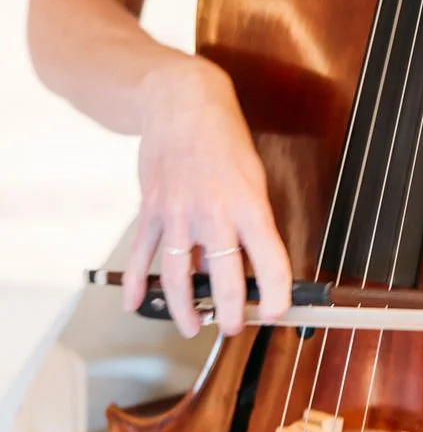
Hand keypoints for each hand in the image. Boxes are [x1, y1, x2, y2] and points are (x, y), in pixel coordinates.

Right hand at [122, 56, 291, 337]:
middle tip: (234, 328)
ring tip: (193, 327)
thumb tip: (249, 263)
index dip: (276, 294)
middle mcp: (214, 212)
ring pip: (179, 274)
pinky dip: (137, 283)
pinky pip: (143, 253)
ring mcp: (178, 212)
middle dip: (230, 312)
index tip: (276, 313)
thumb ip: (251, 221)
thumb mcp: (254, 178)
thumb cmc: (224, 141)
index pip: (270, 260)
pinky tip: (136, 304)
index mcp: (249, 204)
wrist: (182, 104)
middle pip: (223, 277)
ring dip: (185, 308)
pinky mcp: (152, 209)